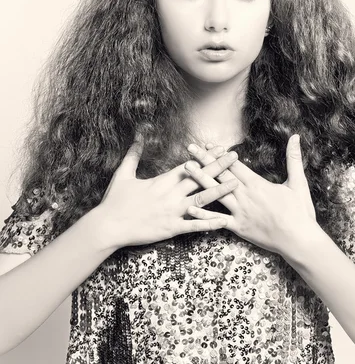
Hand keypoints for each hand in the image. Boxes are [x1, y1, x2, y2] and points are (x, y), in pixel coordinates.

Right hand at [94, 132, 239, 249]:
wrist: (108, 226)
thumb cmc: (114, 201)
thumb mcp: (123, 174)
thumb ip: (133, 155)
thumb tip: (138, 136)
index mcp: (161, 181)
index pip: (188, 165)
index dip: (205, 156)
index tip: (218, 148)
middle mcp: (170, 194)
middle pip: (199, 178)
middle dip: (218, 166)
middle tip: (235, 157)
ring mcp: (172, 211)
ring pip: (202, 200)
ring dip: (220, 190)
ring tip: (237, 183)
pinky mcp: (171, 228)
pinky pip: (194, 225)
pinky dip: (210, 223)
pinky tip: (224, 221)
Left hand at [183, 135, 317, 258]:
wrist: (299, 240)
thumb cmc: (300, 212)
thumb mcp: (298, 183)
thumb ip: (294, 158)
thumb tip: (295, 137)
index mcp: (257, 184)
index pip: (234, 164)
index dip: (219, 153)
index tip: (207, 144)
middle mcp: (245, 195)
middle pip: (221, 173)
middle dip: (205, 160)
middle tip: (190, 149)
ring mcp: (240, 211)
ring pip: (216, 192)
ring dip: (200, 179)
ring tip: (186, 169)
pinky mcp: (239, 227)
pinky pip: (218, 220)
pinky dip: (204, 215)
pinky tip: (190, 208)